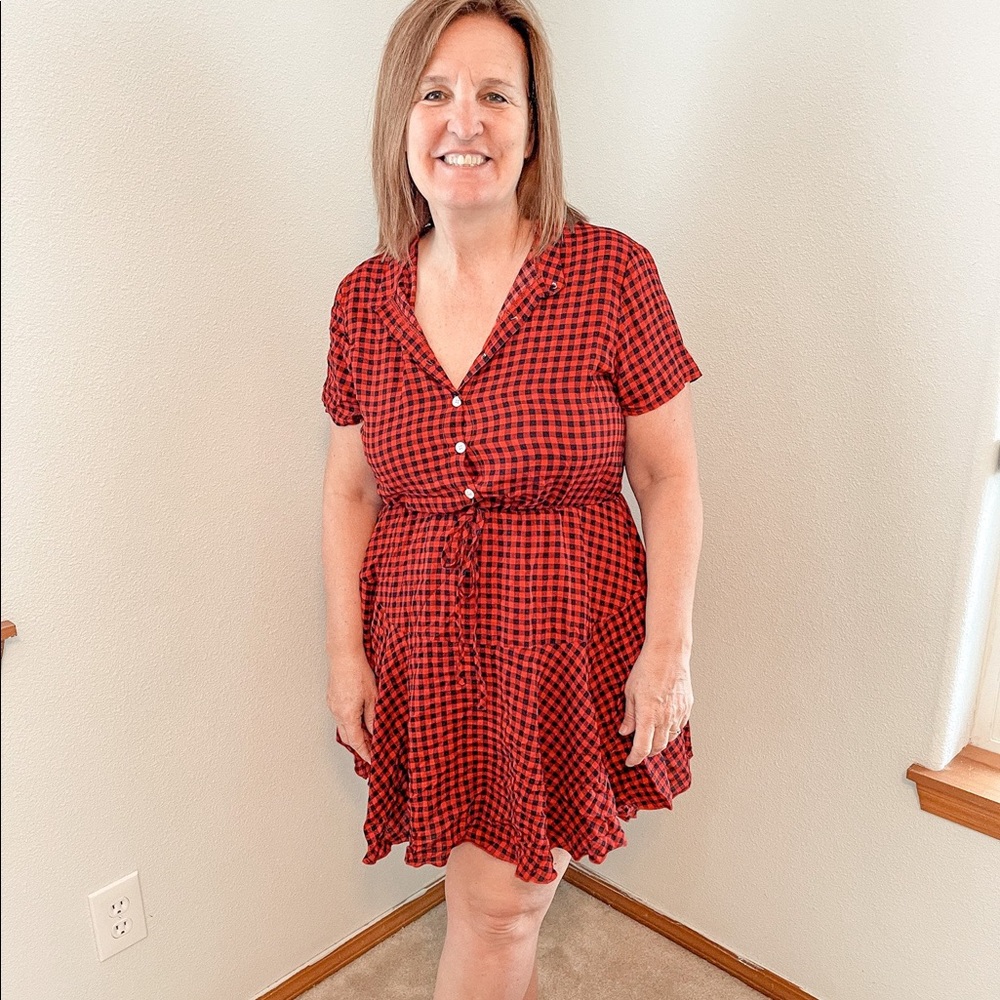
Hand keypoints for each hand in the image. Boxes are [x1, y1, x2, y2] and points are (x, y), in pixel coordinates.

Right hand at [327, 652, 376, 764]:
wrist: (343, 655)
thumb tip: (375, 733)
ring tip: (368, 737)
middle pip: (347, 738)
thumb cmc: (358, 673)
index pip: (356, 742)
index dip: (366, 753)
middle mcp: (337, 713)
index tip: (373, 761)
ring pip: (343, 727)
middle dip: (360, 746)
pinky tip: (358, 720)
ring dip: (354, 735)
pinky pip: (340, 718)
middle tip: (372, 751)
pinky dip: (349, 724)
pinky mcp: (332, 699)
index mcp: (347, 715)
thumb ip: (372, 718)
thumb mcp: (372, 697)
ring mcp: (332, 706)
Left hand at [618, 646, 693, 766]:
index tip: (629, 761)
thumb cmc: (646, 669)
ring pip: (670, 739)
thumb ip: (629, 715)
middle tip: (638, 752)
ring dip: (660, 744)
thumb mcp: (629, 692)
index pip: (642, 748)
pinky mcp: (686, 708)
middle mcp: (665, 719)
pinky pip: (679, 727)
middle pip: (657, 748)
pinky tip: (664, 728)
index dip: (635, 758)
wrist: (668, 654)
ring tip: (651, 742)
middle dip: (647, 754)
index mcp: (648, 716)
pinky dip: (671, 733)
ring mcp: (678, 714)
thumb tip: (625, 731)